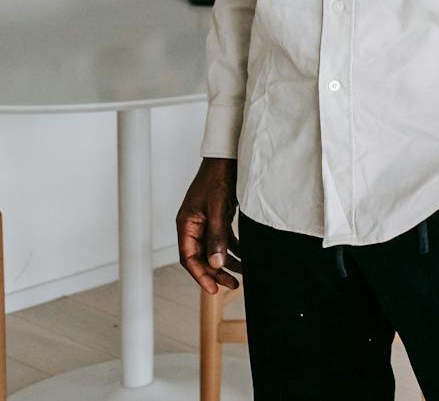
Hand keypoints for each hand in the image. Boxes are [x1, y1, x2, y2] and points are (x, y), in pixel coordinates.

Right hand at [176, 158, 239, 295]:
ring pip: (214, 249)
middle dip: (216, 272)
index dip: (200, 275)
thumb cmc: (218, 178)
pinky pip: (224, 239)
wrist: (227, 157)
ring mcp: (206, 221)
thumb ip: (217, 236)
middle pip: (202, 256)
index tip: (213, 289)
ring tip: (242, 275)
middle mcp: (193, 226)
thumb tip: (216, 263)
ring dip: (227, 262)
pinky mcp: (218, 217)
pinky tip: (245, 256)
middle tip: (232, 285)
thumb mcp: (218, 209)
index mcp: (186, 225)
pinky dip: (233, 248)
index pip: (189, 258)